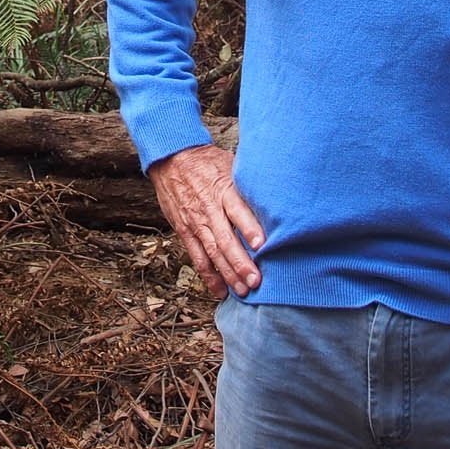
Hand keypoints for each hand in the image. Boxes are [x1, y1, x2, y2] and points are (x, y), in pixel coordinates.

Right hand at [147, 144, 263, 299]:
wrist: (172, 159)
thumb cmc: (207, 162)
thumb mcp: (231, 165)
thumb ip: (248, 185)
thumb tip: (277, 197)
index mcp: (222, 189)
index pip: (237, 210)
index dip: (248, 228)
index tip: (262, 245)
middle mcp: (209, 209)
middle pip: (225, 239)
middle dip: (240, 262)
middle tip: (256, 280)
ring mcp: (196, 222)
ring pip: (212, 252)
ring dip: (227, 273)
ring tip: (243, 290)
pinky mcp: (185, 231)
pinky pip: (197, 256)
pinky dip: (208, 275)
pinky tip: (220, 290)